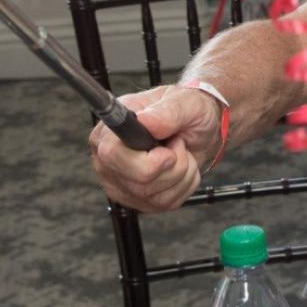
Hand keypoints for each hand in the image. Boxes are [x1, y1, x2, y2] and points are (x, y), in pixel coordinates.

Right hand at [87, 83, 225, 211]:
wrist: (198, 129)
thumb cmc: (186, 111)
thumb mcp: (184, 102)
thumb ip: (166, 112)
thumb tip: (145, 121)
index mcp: (108, 132)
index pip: (112, 155)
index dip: (146, 159)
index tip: (169, 150)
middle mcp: (107, 161)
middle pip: (139, 183)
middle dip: (173, 166)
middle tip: (178, 144)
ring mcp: (120, 184)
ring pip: (155, 196)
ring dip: (182, 174)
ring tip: (181, 152)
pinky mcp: (138, 200)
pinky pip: (165, 203)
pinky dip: (184, 185)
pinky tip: (181, 167)